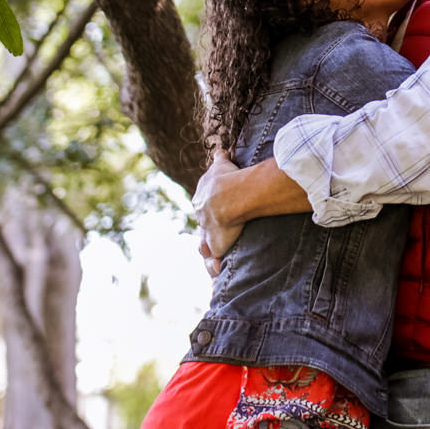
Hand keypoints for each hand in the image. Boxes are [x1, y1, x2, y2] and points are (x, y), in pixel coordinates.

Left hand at [193, 151, 247, 271]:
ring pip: (204, 247)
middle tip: (213, 241)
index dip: (211, 211)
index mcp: (201, 199)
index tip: (217, 213)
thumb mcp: (221, 165)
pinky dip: (214, 269)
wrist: (228, 195)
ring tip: (213, 267)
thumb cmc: (227, 179)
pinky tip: (216, 279)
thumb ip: (221, 158)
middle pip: (203, 228)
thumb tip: (220, 149)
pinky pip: (214, 261)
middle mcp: (201, 217)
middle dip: (208, 235)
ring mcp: (207, 233)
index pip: (204, 207)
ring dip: (208, 255)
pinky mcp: (215, 246)